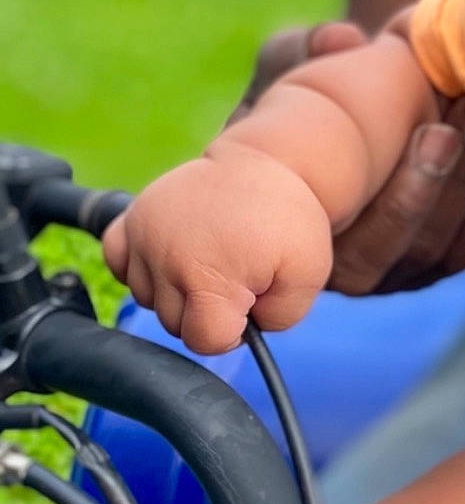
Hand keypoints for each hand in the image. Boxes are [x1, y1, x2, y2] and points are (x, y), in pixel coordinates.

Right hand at [102, 146, 334, 354]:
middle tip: (237, 275)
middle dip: (208, 311)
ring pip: (147, 298)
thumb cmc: (287, 220)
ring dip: (176, 291)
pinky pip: (118, 262)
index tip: (248, 306)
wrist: (265, 164)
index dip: (231, 333)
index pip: (203, 340)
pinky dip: (141, 267)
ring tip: (211, 259)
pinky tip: (172, 256)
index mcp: (208, 277)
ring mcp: (142, 236)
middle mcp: (166, 259)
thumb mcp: (307, 275)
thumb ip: (279, 318)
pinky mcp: (129, 219)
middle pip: (175, 323)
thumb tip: (245, 330)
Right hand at [235, 23, 464, 294]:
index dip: (406, 191)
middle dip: (454, 179)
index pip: (358, 235)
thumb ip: (299, 53)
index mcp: (295, 235)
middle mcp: (344, 272)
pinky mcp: (431, 262)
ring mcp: (393, 273)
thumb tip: (341, 39)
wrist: (334, 117)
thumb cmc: (296, 94)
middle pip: (412, 243)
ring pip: (445, 245)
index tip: (437, 131)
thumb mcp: (286, 67)